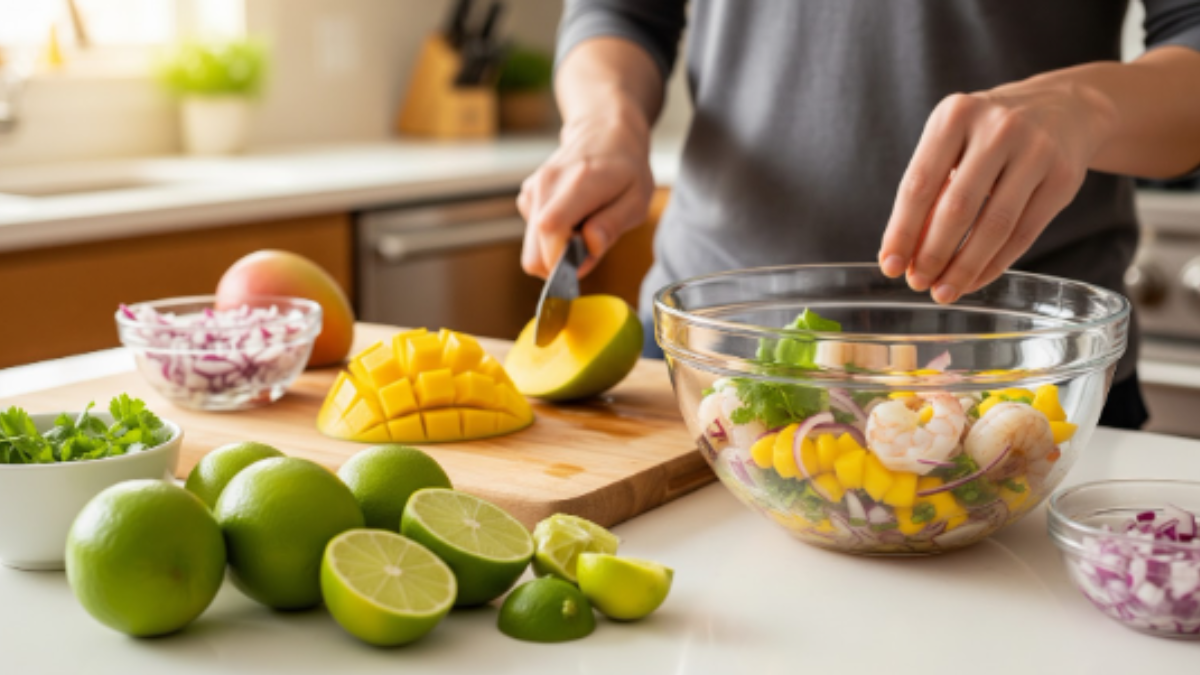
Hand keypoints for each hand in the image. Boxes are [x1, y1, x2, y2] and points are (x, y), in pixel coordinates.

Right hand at [519, 103, 655, 278]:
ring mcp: (533, 190)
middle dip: (560, 265)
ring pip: (533, 249)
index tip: (584, 262)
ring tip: (585, 225)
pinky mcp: (528, 196)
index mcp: (578, 183)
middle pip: (533, 252)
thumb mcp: (637, 200)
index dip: (563, 260)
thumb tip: (587, 251)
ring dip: (559, 249)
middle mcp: (547, 185)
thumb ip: (612, 227)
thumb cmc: (626, 169)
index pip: (550, 230)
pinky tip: (573, 217)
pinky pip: (534, 236)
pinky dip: (554, 236)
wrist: (604, 132)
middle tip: (588, 247)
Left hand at [878, 78, 1118, 302]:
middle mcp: (998, 128)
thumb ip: (930, 191)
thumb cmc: (989, 135)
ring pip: (994, 226)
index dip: (902, 231)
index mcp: (955, 116)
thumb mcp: (953, 143)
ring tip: (943, 291)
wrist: (1065, 107)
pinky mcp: (1064, 178)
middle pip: (957, 208)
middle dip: (932, 254)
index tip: (889, 266)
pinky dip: (995, 264)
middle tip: (917, 283)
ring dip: (964, 267)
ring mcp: (1036, 151)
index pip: (919, 184)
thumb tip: (904, 254)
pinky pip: (1024, 233)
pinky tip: (974, 280)